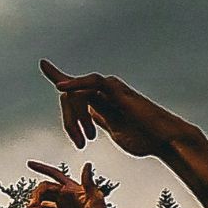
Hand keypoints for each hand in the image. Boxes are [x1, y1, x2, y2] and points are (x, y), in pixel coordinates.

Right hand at [26, 161, 116, 207]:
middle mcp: (65, 192)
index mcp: (71, 186)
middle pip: (45, 188)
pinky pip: (47, 206)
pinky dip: (39, 207)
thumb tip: (88, 164)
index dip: (42, 168)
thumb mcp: (94, 195)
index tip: (30, 164)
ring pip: (44, 196)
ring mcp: (62, 201)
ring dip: (36, 200)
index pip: (54, 174)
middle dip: (36, 193)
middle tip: (33, 203)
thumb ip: (88, 181)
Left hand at [40, 59, 196, 157]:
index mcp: (101, 103)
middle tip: (80, 143)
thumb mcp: (114, 130)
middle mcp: (104, 92)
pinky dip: (75, 83)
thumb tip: (90, 114)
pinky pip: (92, 81)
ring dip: (75, 117)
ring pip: (78, 93)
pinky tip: (61, 87)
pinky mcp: (117, 91)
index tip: (44, 65)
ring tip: (83, 138)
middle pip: (70, 97)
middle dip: (68, 121)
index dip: (59, 76)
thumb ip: (101, 120)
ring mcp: (111, 90)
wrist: (163, 140)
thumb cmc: (143, 137)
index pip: (76, 88)